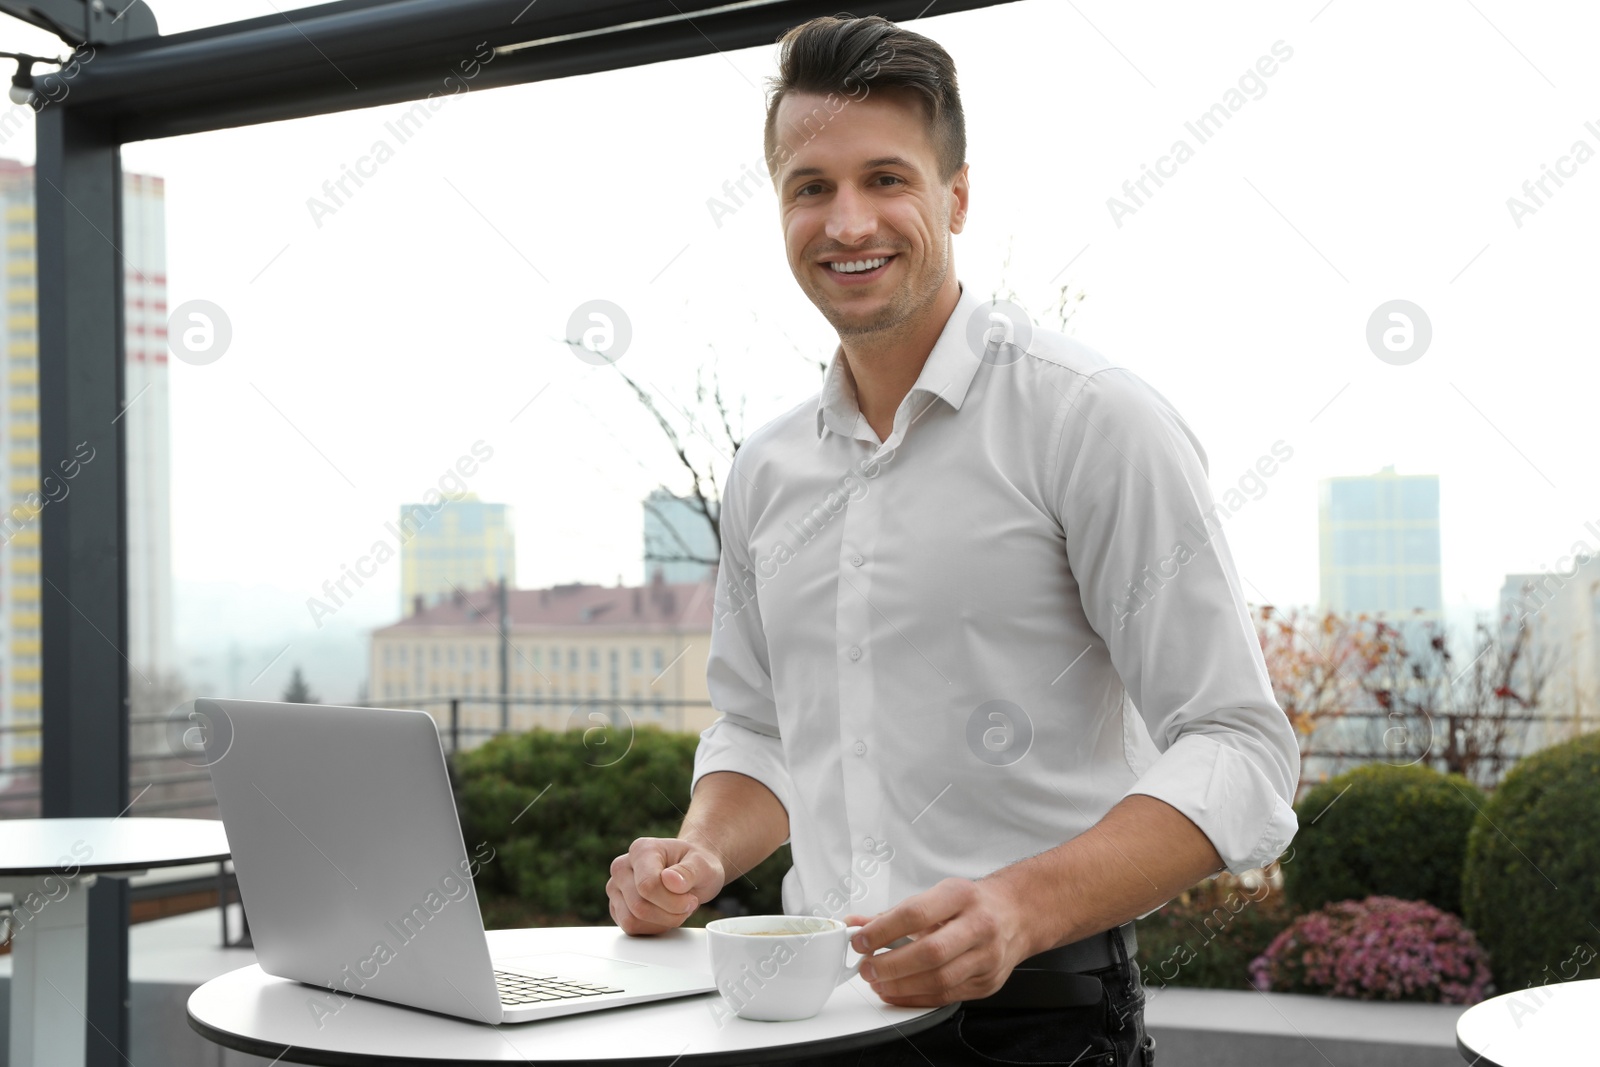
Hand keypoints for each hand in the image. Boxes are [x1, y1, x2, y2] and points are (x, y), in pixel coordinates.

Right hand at [607, 837, 725, 935]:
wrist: (690, 873)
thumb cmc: (696, 866)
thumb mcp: (704, 865)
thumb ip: (689, 872)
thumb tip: (670, 879)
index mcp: (641, 850)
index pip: (647, 885)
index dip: (673, 902)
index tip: (691, 899)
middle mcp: (622, 866)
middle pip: (639, 906)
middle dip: (670, 914)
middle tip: (688, 904)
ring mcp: (615, 887)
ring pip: (632, 920)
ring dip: (661, 922)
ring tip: (676, 909)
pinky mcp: (616, 906)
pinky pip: (630, 928)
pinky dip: (652, 928)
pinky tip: (665, 915)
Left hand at [845, 877, 1035, 1006]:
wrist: (1015, 915)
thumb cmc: (972, 904)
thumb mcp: (936, 895)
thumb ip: (895, 913)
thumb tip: (857, 924)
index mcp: (961, 896)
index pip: (916, 913)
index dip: (883, 930)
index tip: (861, 940)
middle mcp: (979, 925)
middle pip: (930, 952)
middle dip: (891, 965)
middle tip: (866, 967)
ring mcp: (987, 957)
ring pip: (939, 979)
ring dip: (901, 986)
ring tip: (878, 982)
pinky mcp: (987, 983)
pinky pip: (947, 996)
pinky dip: (916, 998)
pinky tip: (897, 993)